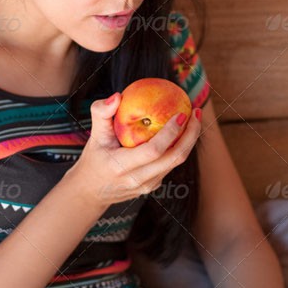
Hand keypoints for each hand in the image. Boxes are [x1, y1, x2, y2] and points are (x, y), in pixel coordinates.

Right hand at [71, 92, 201, 207]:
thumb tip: (118, 95)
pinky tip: (184, 130)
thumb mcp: (94, 135)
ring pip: (177, 162)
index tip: (182, 113)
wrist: (92, 191)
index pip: (153, 151)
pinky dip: (181, 147)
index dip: (171, 133)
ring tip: (195, 118)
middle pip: (174, 158)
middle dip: (190, 134)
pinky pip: (172, 165)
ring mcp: (147, 186)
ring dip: (189, 140)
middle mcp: (137, 179)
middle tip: (196, 112)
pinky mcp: (154, 186)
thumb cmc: (94, 157)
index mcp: (121, 166)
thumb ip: (101, 112)